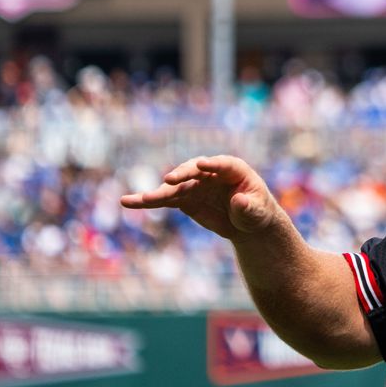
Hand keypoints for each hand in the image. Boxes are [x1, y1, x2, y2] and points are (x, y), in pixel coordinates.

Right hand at [120, 155, 279, 241]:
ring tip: (137, 200)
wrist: (246, 222)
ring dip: (157, 193)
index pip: (222, 164)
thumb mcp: (257, 212)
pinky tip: (129, 202)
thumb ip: (248, 207)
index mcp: (234, 170)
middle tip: (169, 180)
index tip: (200, 164)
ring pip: (174, 187)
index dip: (212, 164)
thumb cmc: (256, 212)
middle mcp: (210, 173)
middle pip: (193, 172)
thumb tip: (239, 201)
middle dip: (181, 175)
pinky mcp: (184, 198)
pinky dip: (148, 202)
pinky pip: (165, 199)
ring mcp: (195, 185)